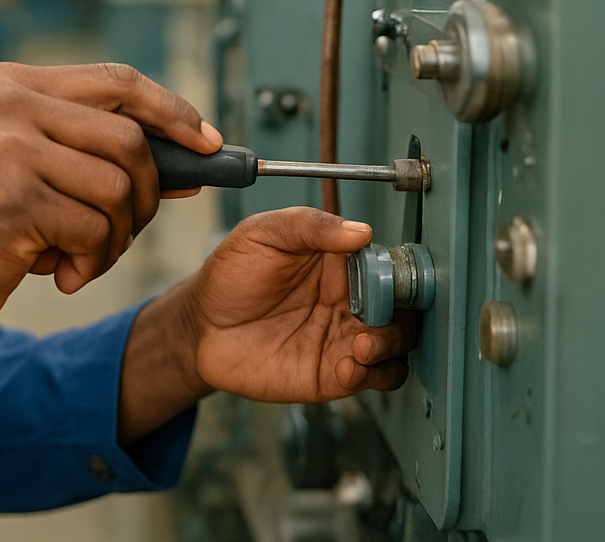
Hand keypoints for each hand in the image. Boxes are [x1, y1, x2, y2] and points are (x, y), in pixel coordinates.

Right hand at [0, 62, 221, 337]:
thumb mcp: (29, 169)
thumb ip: (96, 153)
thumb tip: (193, 155)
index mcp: (9, 83)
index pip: (116, 79)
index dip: (171, 110)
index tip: (208, 142)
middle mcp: (6, 103)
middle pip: (130, 138)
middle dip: (148, 194)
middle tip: (126, 231)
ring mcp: (7, 147)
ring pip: (119, 188)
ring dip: (117, 237)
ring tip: (82, 256)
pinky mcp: (13, 199)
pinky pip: (96, 230)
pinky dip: (91, 261)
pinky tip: (59, 272)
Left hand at [189, 207, 414, 402]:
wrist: (200, 325)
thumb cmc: (231, 275)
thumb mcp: (262, 234)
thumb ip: (308, 226)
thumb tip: (360, 231)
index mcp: (340, 262)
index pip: (389, 265)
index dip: (397, 272)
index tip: (390, 277)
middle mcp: (349, 300)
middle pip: (404, 308)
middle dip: (402, 314)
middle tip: (375, 316)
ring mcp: (343, 337)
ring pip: (398, 344)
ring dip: (392, 346)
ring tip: (361, 345)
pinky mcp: (333, 373)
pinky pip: (375, 378)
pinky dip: (374, 375)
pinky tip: (347, 367)